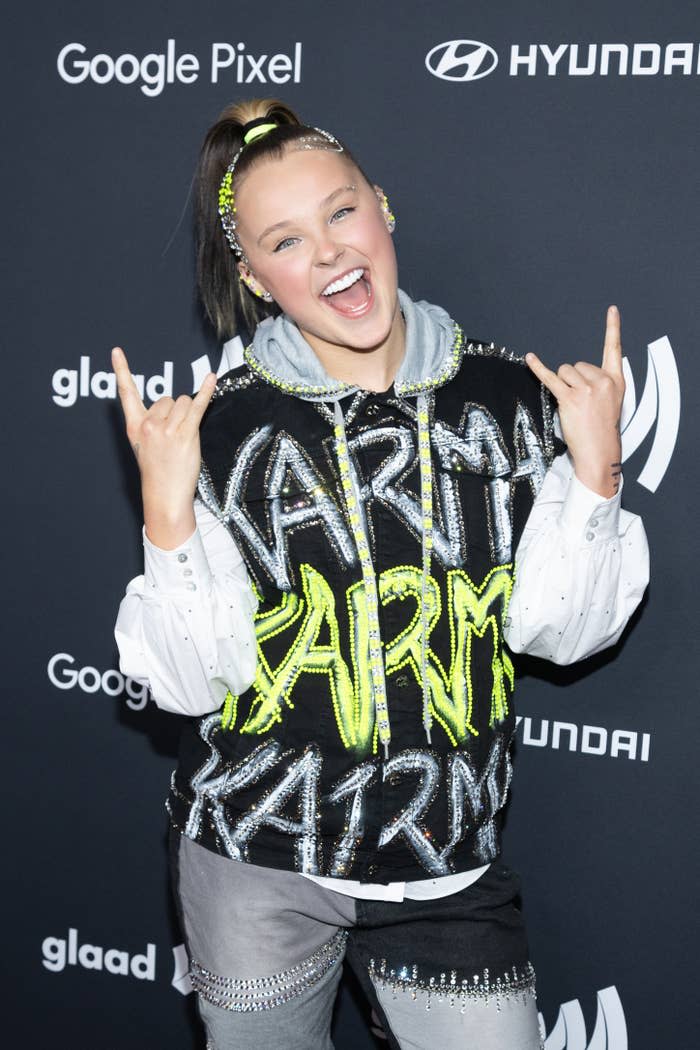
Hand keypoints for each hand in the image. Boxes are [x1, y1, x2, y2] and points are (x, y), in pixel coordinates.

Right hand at [112, 346, 216, 548]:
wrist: (165, 495)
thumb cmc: (158, 471)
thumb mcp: (144, 446)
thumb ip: (152, 424)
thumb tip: (172, 404)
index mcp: (134, 427)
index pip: (126, 394)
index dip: (122, 371)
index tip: (116, 351)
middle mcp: (149, 425)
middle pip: (168, 398)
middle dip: (176, 412)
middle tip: (174, 438)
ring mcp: (167, 429)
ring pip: (185, 402)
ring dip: (189, 415)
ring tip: (184, 438)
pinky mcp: (186, 434)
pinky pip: (198, 406)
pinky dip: (207, 391)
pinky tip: (212, 378)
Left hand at [525, 305, 624, 498]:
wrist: (600, 452)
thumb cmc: (602, 430)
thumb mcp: (612, 403)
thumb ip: (601, 384)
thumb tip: (576, 374)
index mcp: (616, 381)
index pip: (614, 349)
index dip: (613, 328)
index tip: (611, 310)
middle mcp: (603, 381)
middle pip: (577, 364)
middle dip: (573, 379)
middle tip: (580, 402)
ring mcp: (587, 389)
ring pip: (564, 371)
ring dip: (562, 385)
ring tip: (572, 405)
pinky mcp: (570, 398)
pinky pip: (550, 378)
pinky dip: (538, 368)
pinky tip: (530, 358)